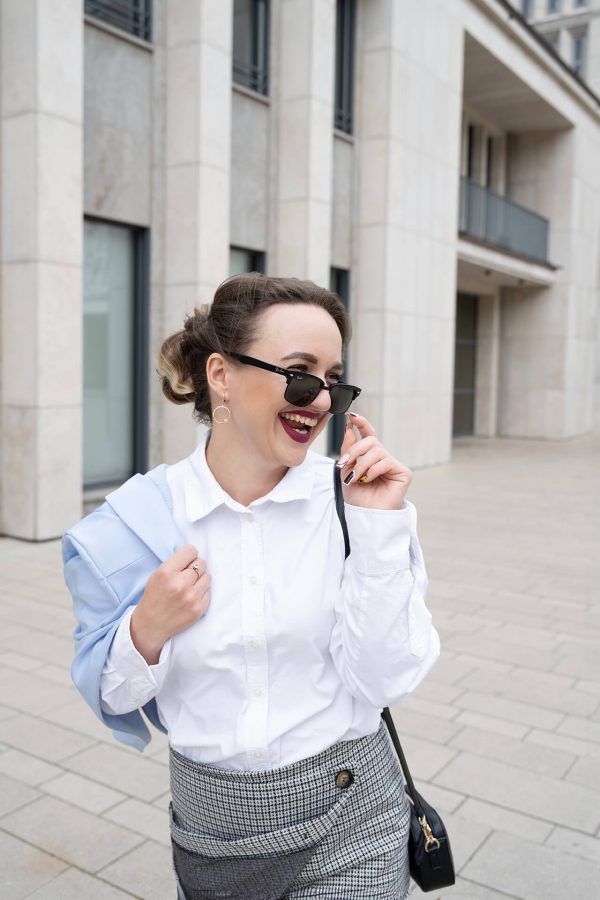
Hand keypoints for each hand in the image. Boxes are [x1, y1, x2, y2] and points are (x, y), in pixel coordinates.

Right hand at [130, 544, 210, 663]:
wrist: (151, 624)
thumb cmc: (154, 597)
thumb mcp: (157, 575)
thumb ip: (175, 563)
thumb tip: (194, 555)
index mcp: (167, 572)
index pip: (190, 551)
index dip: (189, 555)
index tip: (187, 560)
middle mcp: (180, 584)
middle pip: (201, 563)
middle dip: (195, 567)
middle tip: (188, 574)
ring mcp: (191, 597)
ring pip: (208, 576)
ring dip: (200, 579)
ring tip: (190, 585)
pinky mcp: (198, 608)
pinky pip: (209, 591)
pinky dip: (202, 592)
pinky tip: (191, 596)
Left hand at [336, 413, 411, 509]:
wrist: (365, 515)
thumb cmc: (357, 496)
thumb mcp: (346, 470)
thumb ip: (348, 450)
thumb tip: (348, 428)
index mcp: (370, 456)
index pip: (368, 435)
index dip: (362, 423)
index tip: (352, 416)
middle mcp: (383, 458)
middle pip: (370, 441)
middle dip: (355, 449)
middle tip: (344, 462)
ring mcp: (393, 464)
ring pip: (376, 451)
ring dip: (361, 464)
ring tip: (355, 478)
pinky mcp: (403, 472)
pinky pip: (385, 462)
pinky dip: (372, 471)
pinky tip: (367, 480)